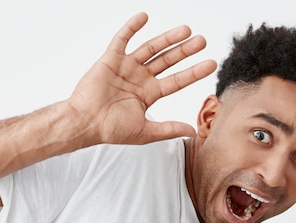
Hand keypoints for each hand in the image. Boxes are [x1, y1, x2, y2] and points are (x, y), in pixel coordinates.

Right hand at [68, 12, 216, 146]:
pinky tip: (144, 17)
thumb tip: (192, 132)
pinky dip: (132, 27)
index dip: (194, 72)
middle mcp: (140, 78)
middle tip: (201, 41)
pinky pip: (122, 39)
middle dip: (184, 51)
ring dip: (167, 39)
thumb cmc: (110, 129)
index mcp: (149, 94)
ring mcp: (126, 67)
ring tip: (185, 30)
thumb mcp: (145, 132)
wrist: (85, 122)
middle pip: (167, 61)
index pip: (177, 81)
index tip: (210, 64)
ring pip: (150, 49)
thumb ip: (168, 129)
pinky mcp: (110, 59)